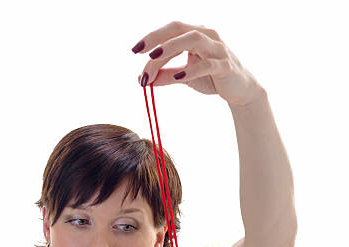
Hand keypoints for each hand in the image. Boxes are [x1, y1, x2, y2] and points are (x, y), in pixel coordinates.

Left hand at [132, 20, 262, 106]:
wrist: (240, 90)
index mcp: (195, 34)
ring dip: (171, 47)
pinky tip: (178, 77)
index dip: (152, 37)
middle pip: (179, 29)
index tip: (134, 50)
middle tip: (141, 52)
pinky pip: (207, 64)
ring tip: (155, 58)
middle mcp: (207, 35)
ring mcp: (217, 49)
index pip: (171, 29)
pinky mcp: (225, 65)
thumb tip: (142, 79)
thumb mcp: (184, 77)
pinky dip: (191, 69)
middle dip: (157, 39)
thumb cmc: (212, 78)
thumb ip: (165, 76)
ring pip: (193, 39)